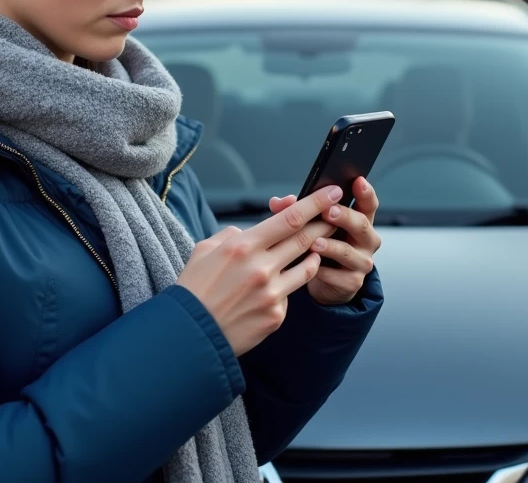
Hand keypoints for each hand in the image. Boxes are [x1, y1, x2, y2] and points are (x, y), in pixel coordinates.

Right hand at [176, 186, 343, 355]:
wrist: (190, 334)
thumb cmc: (194, 288)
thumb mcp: (204, 250)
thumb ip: (232, 235)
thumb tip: (252, 231)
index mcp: (243, 247)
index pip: (290, 219)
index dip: (315, 204)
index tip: (332, 193)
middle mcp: (262, 269)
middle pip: (305, 239)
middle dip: (325, 224)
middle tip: (337, 216)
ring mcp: (272, 294)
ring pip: (306, 268)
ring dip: (314, 255)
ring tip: (314, 249)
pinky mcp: (276, 316)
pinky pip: (289, 296)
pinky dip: (285, 288)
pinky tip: (271, 290)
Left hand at [269, 177, 380, 305]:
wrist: (323, 281)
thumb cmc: (318, 244)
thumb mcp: (311, 226)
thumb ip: (295, 211)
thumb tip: (279, 202)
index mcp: (359, 220)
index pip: (368, 204)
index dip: (365, 192)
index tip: (358, 181)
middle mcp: (366, 240)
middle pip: (362, 224)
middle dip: (345, 217)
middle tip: (329, 211)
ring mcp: (362, 262)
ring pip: (348, 252)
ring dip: (331, 246)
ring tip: (314, 243)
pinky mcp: (353, 282)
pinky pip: (339, 276)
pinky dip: (323, 271)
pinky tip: (310, 267)